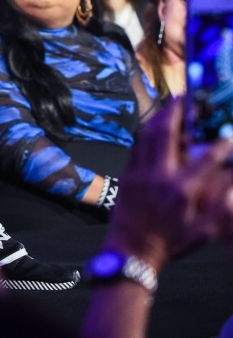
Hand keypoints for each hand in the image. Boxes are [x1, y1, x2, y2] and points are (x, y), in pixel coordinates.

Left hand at [105, 96, 232, 272]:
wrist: (131, 251)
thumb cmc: (169, 243)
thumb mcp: (202, 232)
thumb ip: (219, 208)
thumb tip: (232, 186)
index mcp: (182, 191)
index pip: (205, 160)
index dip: (219, 145)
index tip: (228, 135)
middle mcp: (160, 175)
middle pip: (168, 134)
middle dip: (177, 112)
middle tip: (185, 97)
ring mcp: (140, 172)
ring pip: (148, 135)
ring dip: (160, 116)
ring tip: (171, 105)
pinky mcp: (127, 173)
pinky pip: (137, 144)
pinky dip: (147, 131)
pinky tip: (154, 126)